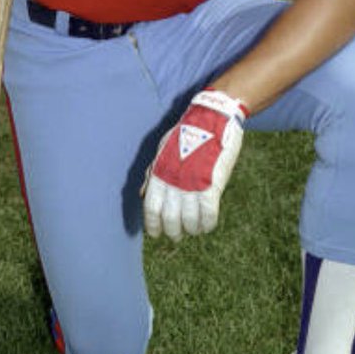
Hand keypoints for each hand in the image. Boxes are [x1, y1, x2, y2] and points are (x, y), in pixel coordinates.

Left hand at [142, 90, 247, 240]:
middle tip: (177, 235)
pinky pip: (208, 214)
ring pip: (190, 220)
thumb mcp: (163, 151)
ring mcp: (193, 184)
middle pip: (170, 219)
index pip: (151, 209)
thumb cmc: (187, 134)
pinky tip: (207, 225)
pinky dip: (207, 224)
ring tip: (195, 229)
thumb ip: (153, 174)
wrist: (212, 118)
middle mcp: (174, 182)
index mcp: (160, 174)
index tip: (156, 234)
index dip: (153, 225)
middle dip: (173, 232)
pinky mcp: (212, 184)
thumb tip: (141, 194)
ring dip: (192, 229)